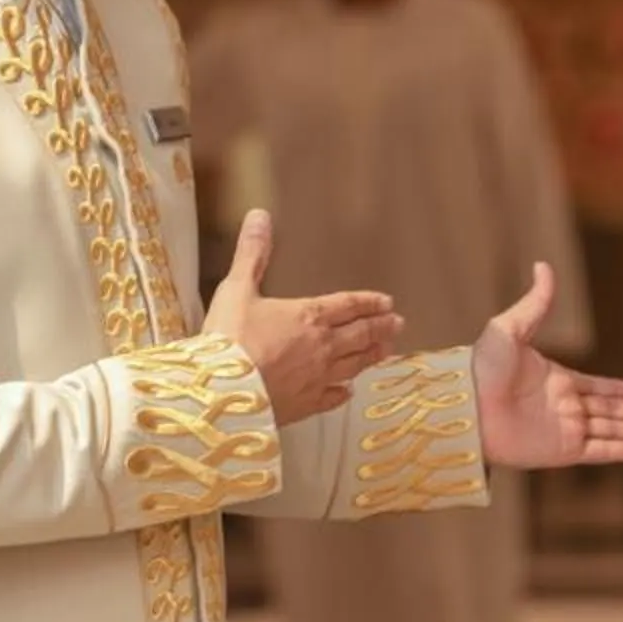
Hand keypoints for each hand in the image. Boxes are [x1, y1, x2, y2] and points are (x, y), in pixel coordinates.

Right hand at [204, 210, 399, 422]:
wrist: (224, 390)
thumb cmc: (230, 337)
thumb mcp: (237, 288)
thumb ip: (252, 254)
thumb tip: (259, 216)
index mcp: (309, 316)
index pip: (348, 305)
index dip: (369, 302)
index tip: (387, 302)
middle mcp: (323, 347)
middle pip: (360, 335)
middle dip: (380, 327)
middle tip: (398, 324)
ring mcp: (318, 378)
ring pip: (354, 365)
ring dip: (371, 356)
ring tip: (386, 351)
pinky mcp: (307, 405)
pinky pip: (332, 398)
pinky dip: (343, 393)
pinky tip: (348, 393)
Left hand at [471, 263, 622, 469]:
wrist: (465, 407)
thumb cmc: (481, 368)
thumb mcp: (511, 328)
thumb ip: (536, 303)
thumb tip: (543, 265)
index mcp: (556, 379)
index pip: (596, 387)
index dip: (617, 391)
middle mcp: (564, 406)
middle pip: (611, 412)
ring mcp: (565, 430)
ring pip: (613, 432)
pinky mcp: (563, 450)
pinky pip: (602, 451)